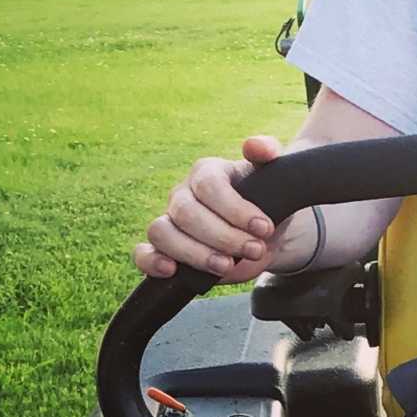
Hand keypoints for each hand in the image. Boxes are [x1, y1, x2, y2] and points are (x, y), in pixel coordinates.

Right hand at [133, 135, 284, 280]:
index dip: (235, 209)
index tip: (264, 228)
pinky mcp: (164, 250)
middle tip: (255, 249)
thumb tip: (255, 146)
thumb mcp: (273, 176)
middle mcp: (183, 194)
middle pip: (186, 213)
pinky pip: (143, 253)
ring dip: (195, 253)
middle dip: (223, 236)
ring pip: (162, 233)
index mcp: (206, 172)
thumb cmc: (265, 201)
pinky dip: (151, 262)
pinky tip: (172, 270)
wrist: (261, 234)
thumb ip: (267, 153)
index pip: (209, 185)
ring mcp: (169, 221)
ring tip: (227, 265)